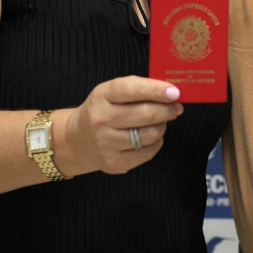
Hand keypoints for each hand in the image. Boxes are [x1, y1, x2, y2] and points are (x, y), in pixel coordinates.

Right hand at [60, 77, 183, 175]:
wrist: (77, 140)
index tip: (174, 92)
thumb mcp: (110, 92)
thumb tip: (170, 92)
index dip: (156, 90)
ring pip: (150, 135)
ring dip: (162, 126)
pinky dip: (156, 142)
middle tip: (176, 107)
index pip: (132, 90)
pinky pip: (148, 152)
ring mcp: (107, 144)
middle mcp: (102, 120)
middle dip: (167, 110)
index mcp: (102, 96)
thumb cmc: (101, 110)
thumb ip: (137, 88)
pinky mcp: (115, 163)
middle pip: (145, 114)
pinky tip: (150, 136)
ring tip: (161, 121)